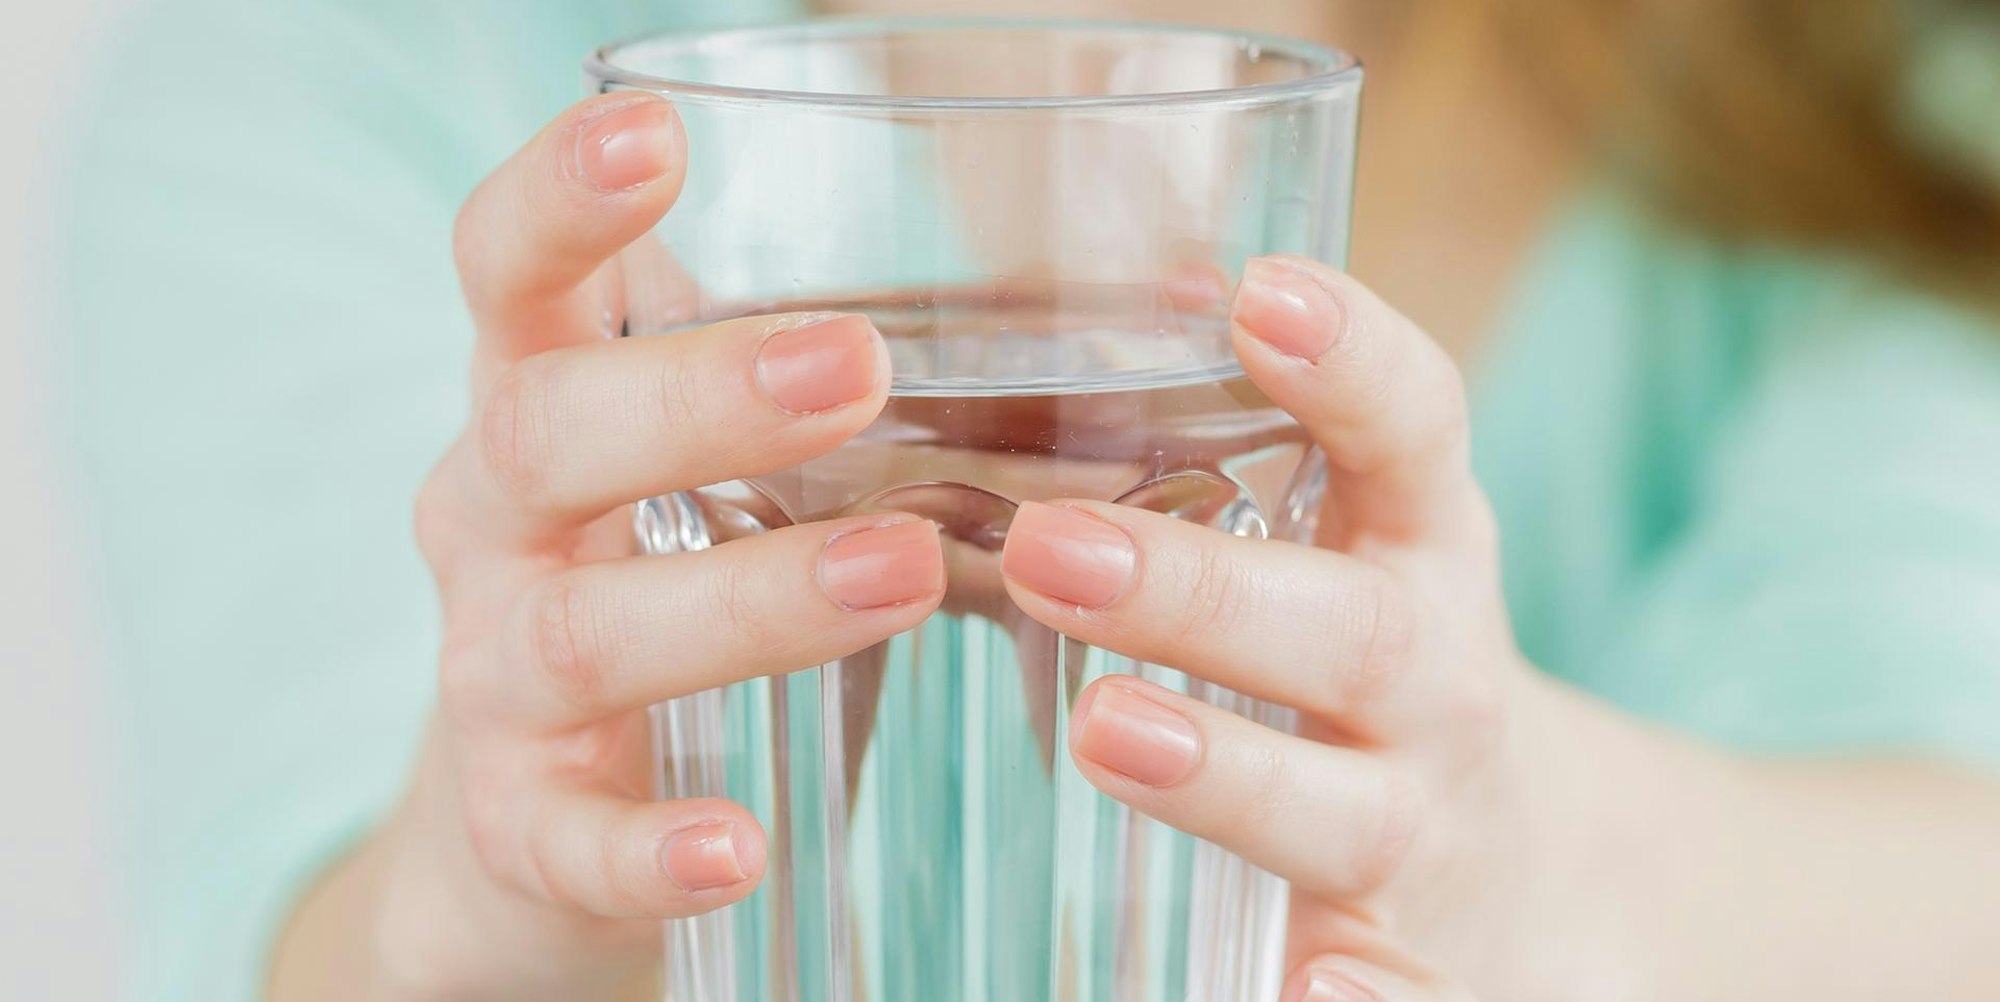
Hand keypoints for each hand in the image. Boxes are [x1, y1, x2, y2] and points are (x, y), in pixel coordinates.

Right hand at [273, 93, 945, 999]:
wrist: (535, 832)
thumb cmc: (673, 593)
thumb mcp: (734, 472)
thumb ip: (888, 391)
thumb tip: (1175, 302)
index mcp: (544, 406)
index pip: (509, 275)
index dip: (559, 198)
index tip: (654, 132)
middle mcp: (493, 526)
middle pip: (542, 432)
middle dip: (695, 396)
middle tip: (858, 366)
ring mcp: (494, 680)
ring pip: (580, 628)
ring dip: (740, 599)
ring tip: (899, 573)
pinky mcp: (521, 828)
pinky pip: (569, 837)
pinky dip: (650, 843)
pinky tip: (740, 843)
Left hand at [997, 254, 1656, 998]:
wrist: (1550, 883)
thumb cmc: (1384, 685)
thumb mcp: (1347, 558)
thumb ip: (1226, 468)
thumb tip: (1058, 327)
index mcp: (1418, 555)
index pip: (1412, 434)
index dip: (1352, 360)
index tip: (1257, 293)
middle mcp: (1437, 686)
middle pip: (1346, 631)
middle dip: (1204, 589)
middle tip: (1052, 547)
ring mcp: (1430, 833)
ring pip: (1340, 809)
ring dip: (1228, 773)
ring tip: (1110, 733)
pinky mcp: (1418, 968)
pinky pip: (1394, 993)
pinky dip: (1349, 1000)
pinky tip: (1304, 993)